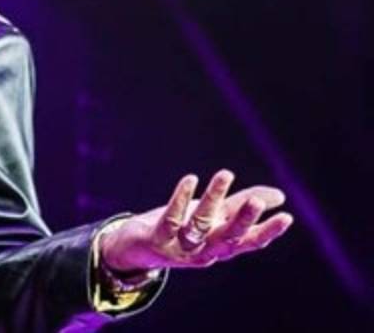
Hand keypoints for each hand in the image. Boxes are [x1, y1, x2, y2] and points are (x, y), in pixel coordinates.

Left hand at [100, 170, 293, 274]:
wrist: (137, 248)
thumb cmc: (182, 229)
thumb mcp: (215, 217)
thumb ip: (242, 205)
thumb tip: (280, 195)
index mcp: (222, 246)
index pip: (250, 241)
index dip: (268, 231)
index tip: (287, 217)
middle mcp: (204, 250)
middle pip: (227, 237)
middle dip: (243, 220)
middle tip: (257, 200)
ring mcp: (180, 247)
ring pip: (199, 224)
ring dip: (212, 199)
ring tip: (226, 174)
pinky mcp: (157, 239)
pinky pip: (171, 218)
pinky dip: (181, 199)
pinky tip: (191, 180)